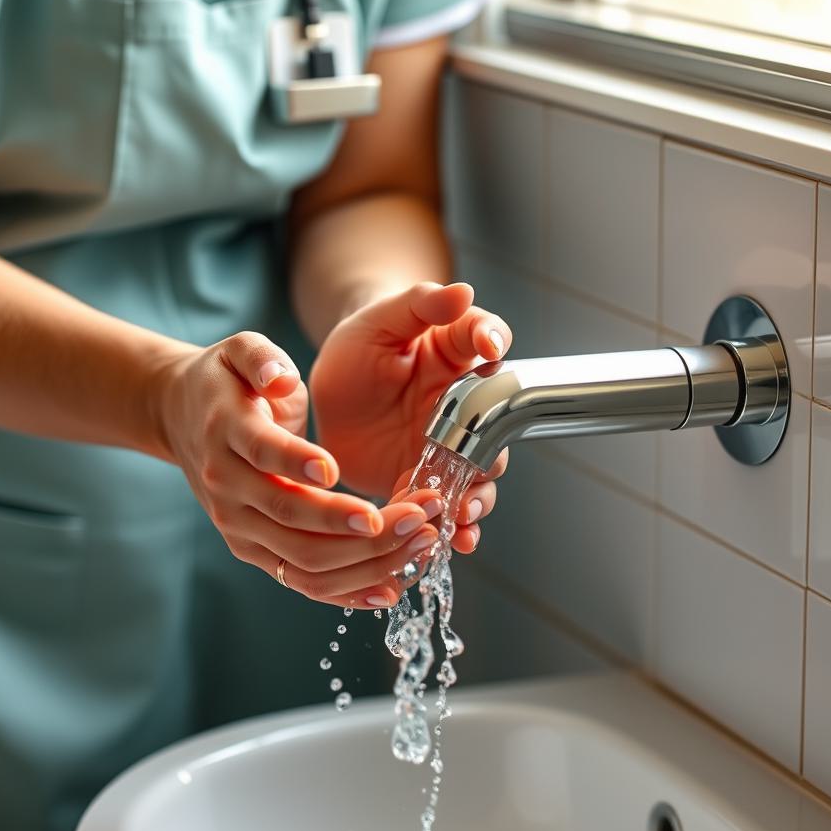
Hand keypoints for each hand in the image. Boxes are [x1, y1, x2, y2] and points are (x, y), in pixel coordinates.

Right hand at [159, 330, 441, 609]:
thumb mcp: (238, 351)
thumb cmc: (226, 382)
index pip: (262, 453)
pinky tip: (391, 588)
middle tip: (418, 515)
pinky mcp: (251, 550)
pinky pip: (301, 582)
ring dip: (366, 561)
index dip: (297, 464)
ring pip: (304, 559)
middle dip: (358, 525)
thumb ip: (261, 357)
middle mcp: (226, 486)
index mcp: (225, 432)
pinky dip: (347, 591)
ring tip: (421, 542)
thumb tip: (280, 379)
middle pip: (291, 517)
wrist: (180, 417)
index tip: (338, 471)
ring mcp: (236, 525)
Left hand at [309, 282, 509, 554]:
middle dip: (491, 450)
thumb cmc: (364, 342)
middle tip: (480, 464)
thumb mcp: (381, 319)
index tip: (488, 348)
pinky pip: (443, 508)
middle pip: (495, 428)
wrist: (335, 386)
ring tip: (461, 514)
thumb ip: (418, 305)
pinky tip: (447, 541)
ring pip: (477, 477)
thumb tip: (461, 289)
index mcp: (456, 353)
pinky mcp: (424, 480)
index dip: (491, 342)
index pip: (486, 339)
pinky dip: (448, 528)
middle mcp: (465, 405)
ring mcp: (450, 446)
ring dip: (475, 498)